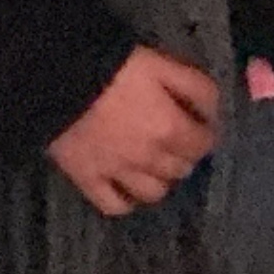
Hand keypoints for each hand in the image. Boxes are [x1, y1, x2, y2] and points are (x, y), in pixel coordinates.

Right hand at [48, 47, 220, 218]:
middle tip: (177, 141)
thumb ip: (196, 88)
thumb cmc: (117, 69)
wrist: (61, 82)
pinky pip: (114, 206)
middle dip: (184, 155)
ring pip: (153, 193)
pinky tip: (127, 188)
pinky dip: (126, 201)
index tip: (201, 125)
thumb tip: (213, 111)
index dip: (206, 134)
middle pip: (181, 170)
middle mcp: (149, 159)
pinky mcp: (88, 180)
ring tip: (155, 165)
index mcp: (171, 130)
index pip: (204, 145)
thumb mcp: (166, 67)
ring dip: (160, 180)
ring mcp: (118, 174)